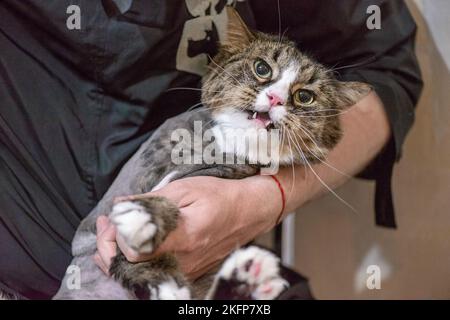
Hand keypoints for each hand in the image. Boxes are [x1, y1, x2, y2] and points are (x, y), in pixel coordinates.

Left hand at [94, 175, 282, 279]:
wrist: (248, 212)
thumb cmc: (219, 196)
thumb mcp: (184, 188)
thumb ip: (150, 201)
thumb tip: (120, 206)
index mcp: (183, 237)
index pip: (136, 251)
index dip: (117, 237)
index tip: (113, 218)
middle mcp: (184, 260)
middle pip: (132, 268)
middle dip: (109, 246)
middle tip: (105, 223)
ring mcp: (186, 269)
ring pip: (139, 274)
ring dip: (117, 255)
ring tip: (110, 232)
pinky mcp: (188, 271)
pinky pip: (152, 273)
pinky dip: (134, 261)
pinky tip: (127, 245)